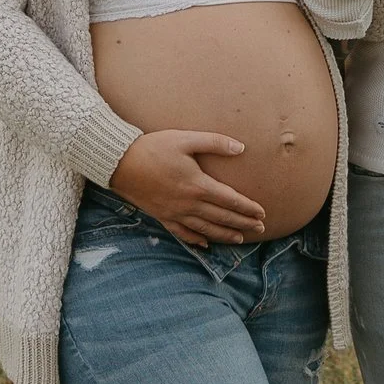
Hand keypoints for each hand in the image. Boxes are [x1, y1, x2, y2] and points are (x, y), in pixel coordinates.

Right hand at [110, 130, 268, 245]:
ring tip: (240, 238)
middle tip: (260, 229)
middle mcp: (189, 203)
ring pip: (206, 229)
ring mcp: (175, 213)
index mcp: (198, 185)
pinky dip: (196, 240)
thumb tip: (241, 147)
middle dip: (243, 223)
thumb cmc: (153, 147)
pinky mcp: (162, 216)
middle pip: (222, 217)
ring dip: (224, 234)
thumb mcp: (185, 139)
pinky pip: (182, 233)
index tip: (262, 213)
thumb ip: (215, 142)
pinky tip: (205, 244)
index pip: (230, 200)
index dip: (248, 208)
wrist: (120, 163)